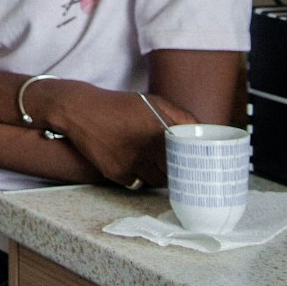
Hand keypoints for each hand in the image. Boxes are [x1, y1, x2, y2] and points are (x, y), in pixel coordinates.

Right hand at [53, 84, 194, 186]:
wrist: (81, 111)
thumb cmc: (120, 105)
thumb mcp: (153, 101)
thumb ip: (181, 115)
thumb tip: (205, 130)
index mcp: (159, 129)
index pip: (188, 155)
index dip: (195, 162)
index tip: (200, 165)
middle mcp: (146, 148)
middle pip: (175, 172)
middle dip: (181, 173)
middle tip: (184, 171)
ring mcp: (131, 163)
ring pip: (158, 181)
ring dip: (161, 177)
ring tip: (160, 168)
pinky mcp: (116, 173)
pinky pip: (137, 183)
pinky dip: (140, 177)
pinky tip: (137, 166)